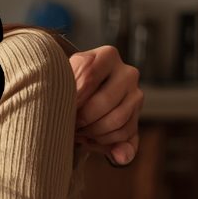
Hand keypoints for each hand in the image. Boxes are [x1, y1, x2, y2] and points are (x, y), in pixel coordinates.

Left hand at [68, 45, 142, 166]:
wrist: (82, 94)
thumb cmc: (69, 85)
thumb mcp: (65, 80)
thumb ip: (72, 90)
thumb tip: (87, 117)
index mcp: (107, 56)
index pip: (88, 75)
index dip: (73, 96)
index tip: (59, 107)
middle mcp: (127, 73)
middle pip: (105, 101)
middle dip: (83, 118)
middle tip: (68, 123)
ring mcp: (136, 94)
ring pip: (117, 120)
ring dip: (93, 132)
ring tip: (77, 132)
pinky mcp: (138, 116)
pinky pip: (124, 135)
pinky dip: (105, 142)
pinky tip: (90, 139)